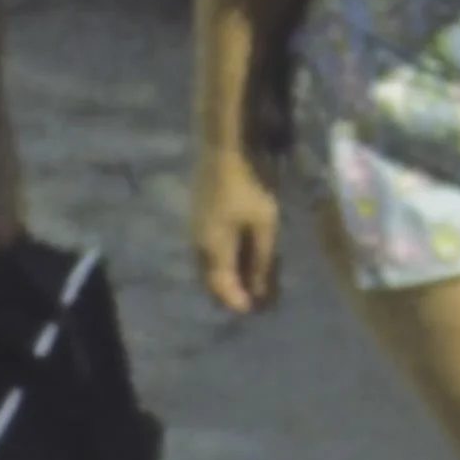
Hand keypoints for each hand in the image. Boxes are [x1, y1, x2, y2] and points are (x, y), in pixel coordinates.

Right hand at [192, 144, 283, 314]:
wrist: (223, 150)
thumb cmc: (248, 187)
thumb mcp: (264, 226)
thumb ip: (262, 262)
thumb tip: (258, 294)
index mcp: (213, 251)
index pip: (223, 291)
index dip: (240, 304)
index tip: (261, 309)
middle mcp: (198, 247)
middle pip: (212, 283)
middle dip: (234, 294)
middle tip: (260, 298)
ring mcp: (195, 233)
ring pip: (209, 268)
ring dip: (229, 278)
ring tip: (255, 279)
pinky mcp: (198, 221)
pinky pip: (209, 254)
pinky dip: (225, 263)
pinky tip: (243, 256)